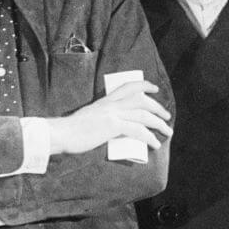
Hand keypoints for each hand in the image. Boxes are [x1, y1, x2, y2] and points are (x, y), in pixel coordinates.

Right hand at [47, 81, 171, 154]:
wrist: (60, 134)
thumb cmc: (70, 131)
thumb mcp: (88, 119)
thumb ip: (99, 121)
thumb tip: (107, 130)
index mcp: (105, 101)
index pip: (128, 87)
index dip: (144, 85)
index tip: (155, 89)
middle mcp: (110, 104)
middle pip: (141, 100)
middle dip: (157, 107)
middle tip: (167, 117)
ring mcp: (111, 114)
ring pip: (143, 114)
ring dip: (159, 123)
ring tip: (167, 131)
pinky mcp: (112, 126)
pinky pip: (137, 130)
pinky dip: (149, 137)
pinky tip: (155, 144)